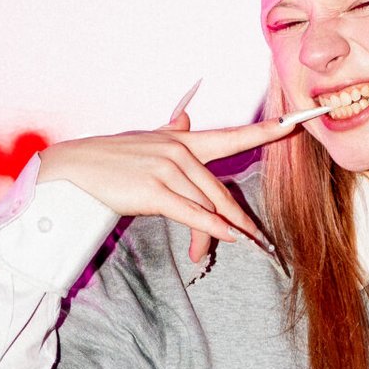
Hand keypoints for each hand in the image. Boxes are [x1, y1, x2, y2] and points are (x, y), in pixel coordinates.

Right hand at [38, 88, 298, 264]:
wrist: (75, 168)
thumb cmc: (112, 158)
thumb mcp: (147, 140)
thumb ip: (172, 131)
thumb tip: (187, 115)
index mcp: (183, 140)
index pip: (231, 136)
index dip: (264, 131)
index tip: (294, 123)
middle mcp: (180, 151)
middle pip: (220, 191)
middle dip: (239, 220)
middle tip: (259, 241)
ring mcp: (168, 170)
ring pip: (207, 207)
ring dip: (219, 234)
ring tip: (226, 253)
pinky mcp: (155, 191)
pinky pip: (192, 213)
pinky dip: (212, 229)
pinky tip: (228, 239)